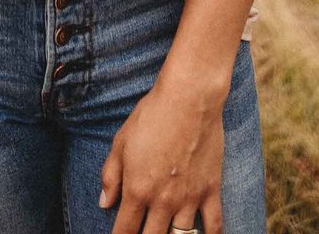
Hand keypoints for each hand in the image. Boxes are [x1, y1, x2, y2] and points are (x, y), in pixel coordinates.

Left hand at [99, 74, 226, 233]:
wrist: (189, 98)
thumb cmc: (152, 115)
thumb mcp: (121, 141)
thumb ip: (111, 175)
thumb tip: (104, 203)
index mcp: (138, 189)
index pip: (125, 231)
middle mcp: (163, 201)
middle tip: (143, 232)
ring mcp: (189, 198)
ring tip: (167, 232)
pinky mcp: (211, 190)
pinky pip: (214, 225)